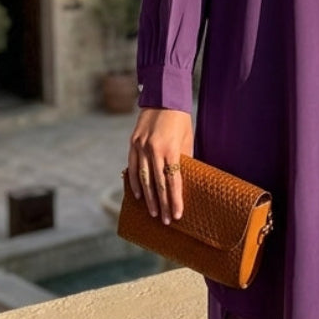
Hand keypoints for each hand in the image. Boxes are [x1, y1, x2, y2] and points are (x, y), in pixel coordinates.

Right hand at [128, 108, 193, 224]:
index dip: (175, 199)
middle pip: (158, 184)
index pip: (173, 180)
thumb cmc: (180, 119)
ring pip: (143, 179)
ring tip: (153, 214)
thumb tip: (184, 180)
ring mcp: (140, 147)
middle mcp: (153, 150)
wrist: (163, 97)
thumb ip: (185, 160)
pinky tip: (138, 196)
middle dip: (163, 204)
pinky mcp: (132, 144)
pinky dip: (134, 183)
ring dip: (149, 198)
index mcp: (170, 149)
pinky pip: (132, 168)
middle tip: (166, 221)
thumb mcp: (186, 139)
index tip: (177, 215)